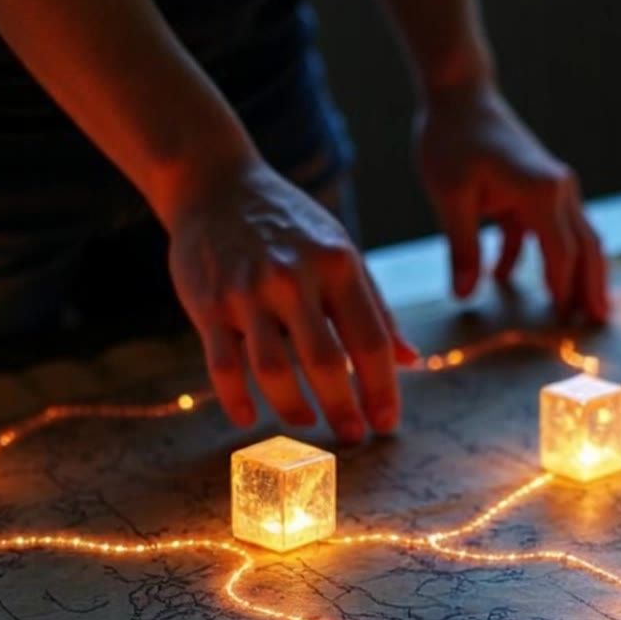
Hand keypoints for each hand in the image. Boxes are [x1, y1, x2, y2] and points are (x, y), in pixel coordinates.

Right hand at [165, 159, 417, 441]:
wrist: (215, 183)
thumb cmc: (290, 226)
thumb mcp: (342, 252)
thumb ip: (375, 308)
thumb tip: (412, 360)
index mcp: (337, 265)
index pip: (370, 340)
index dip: (382, 389)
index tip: (387, 423)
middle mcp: (293, 278)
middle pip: (325, 363)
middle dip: (343, 408)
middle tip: (353, 436)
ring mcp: (247, 292)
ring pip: (273, 370)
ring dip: (294, 408)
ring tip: (307, 424)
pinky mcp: (208, 304)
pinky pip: (222, 366)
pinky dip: (236, 400)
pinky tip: (251, 418)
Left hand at [417, 83, 608, 322]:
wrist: (459, 92)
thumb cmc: (452, 139)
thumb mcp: (450, 197)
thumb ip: (462, 248)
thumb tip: (463, 295)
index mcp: (541, 191)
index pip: (562, 251)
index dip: (563, 289)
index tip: (563, 323)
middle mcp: (558, 189)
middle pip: (585, 246)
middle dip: (589, 287)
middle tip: (594, 326)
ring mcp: (554, 186)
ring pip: (575, 238)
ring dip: (576, 275)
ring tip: (576, 312)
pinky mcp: (539, 187)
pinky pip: (545, 227)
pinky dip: (533, 252)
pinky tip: (502, 277)